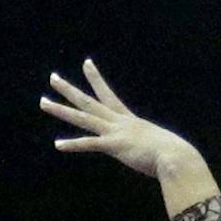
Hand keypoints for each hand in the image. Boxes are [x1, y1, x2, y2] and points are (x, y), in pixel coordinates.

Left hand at [41, 57, 194, 177]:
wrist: (177, 157)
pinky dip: (73, 144)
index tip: (86, 63)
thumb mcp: (158, 146)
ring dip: (61, 109)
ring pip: (82, 117)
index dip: (95, 79)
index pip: (107, 95)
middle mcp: (119, 122)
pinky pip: (90, 144)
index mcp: (129, 120)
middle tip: (52, 77)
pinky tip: (58, 144)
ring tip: (43, 101)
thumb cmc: (173, 155)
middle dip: (69, 89)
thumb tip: (160, 152)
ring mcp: (115, 132)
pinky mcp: (115, 146)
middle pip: (88, 101)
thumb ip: (151, 146)